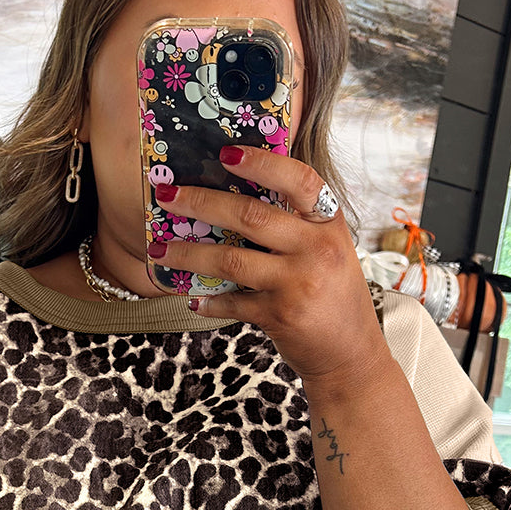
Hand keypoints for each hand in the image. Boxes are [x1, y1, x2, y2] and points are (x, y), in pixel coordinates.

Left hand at [147, 146, 390, 384]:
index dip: (262, 163)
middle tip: (166, 195)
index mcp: (329, 224)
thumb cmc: (334, 297)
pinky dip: (209, 301)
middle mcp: (317, 249)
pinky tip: (193, 298)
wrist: (352, 356)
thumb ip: (296, 227)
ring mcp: (298, 283)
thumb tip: (236, 198)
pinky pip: (232, 302)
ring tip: (159, 249)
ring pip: (230, 260)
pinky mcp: (280, 316)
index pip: (299, 180)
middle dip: (201, 202)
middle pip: (250, 215)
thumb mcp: (328, 251)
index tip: (225, 153)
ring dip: (188, 254)